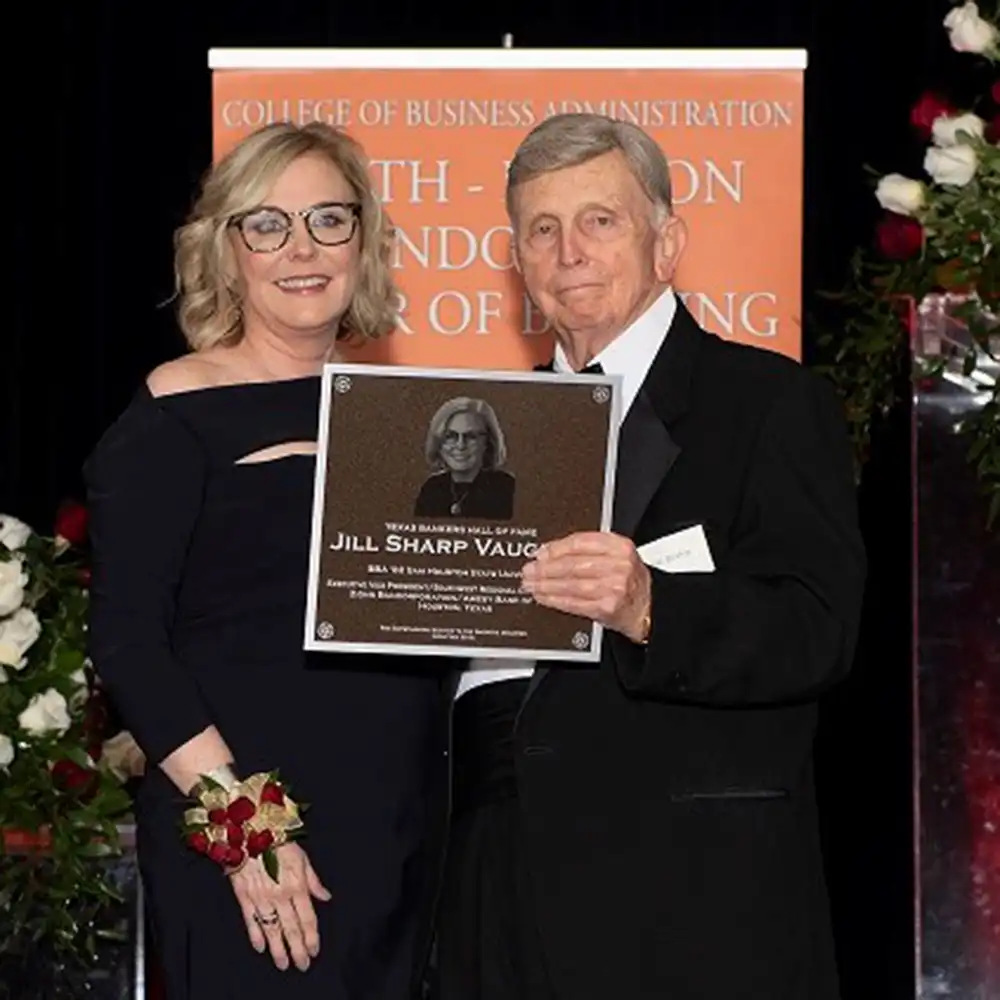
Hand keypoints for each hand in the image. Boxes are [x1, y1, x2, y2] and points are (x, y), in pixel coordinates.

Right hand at [229, 842, 331, 971]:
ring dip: (278, 949)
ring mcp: (261, 897)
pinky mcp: (243, 895)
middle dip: (297, 949)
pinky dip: (255, 935)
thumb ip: (314, 880)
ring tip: (283, 963)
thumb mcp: (303, 857)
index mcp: (297, 884)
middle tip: (302, 965)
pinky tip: (260, 948)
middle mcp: (280, 894)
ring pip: (272, 929)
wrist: (251, 828)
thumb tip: (326, 897)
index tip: (314, 950)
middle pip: (291, 928)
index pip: (308, 918)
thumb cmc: (279, 839)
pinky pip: (250, 920)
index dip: (312, 936)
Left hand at [521, 531, 650, 642]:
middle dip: (545, 568)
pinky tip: (544, 597)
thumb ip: (589, 550)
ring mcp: (614, 587)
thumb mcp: (617, 556)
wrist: (649, 608)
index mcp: (619, 546)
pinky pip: (574, 603)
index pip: (580, 542)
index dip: (555, 548)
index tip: (540, 553)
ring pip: (571, 584)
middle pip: (572, 564)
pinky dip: (555, 600)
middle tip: (529, 570)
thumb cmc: (630, 581)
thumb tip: (550, 552)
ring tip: (531, 584)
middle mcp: (618, 565)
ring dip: (546, 585)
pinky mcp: (607, 608)